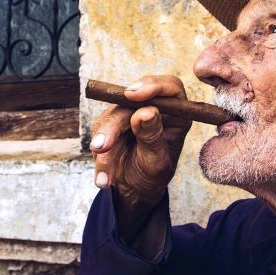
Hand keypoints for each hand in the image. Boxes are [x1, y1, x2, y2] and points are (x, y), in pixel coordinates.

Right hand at [89, 75, 191, 237]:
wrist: (135, 189)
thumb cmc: (154, 175)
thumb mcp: (157, 162)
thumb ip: (152, 137)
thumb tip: (144, 112)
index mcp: (176, 113)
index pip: (169, 87)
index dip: (152, 85)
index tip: (132, 94)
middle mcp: (153, 108)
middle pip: (130, 103)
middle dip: (113, 126)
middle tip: (102, 147)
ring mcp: (130, 114)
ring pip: (110, 118)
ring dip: (103, 146)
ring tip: (104, 178)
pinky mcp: (111, 123)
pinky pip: (100, 132)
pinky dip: (100, 157)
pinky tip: (103, 177)